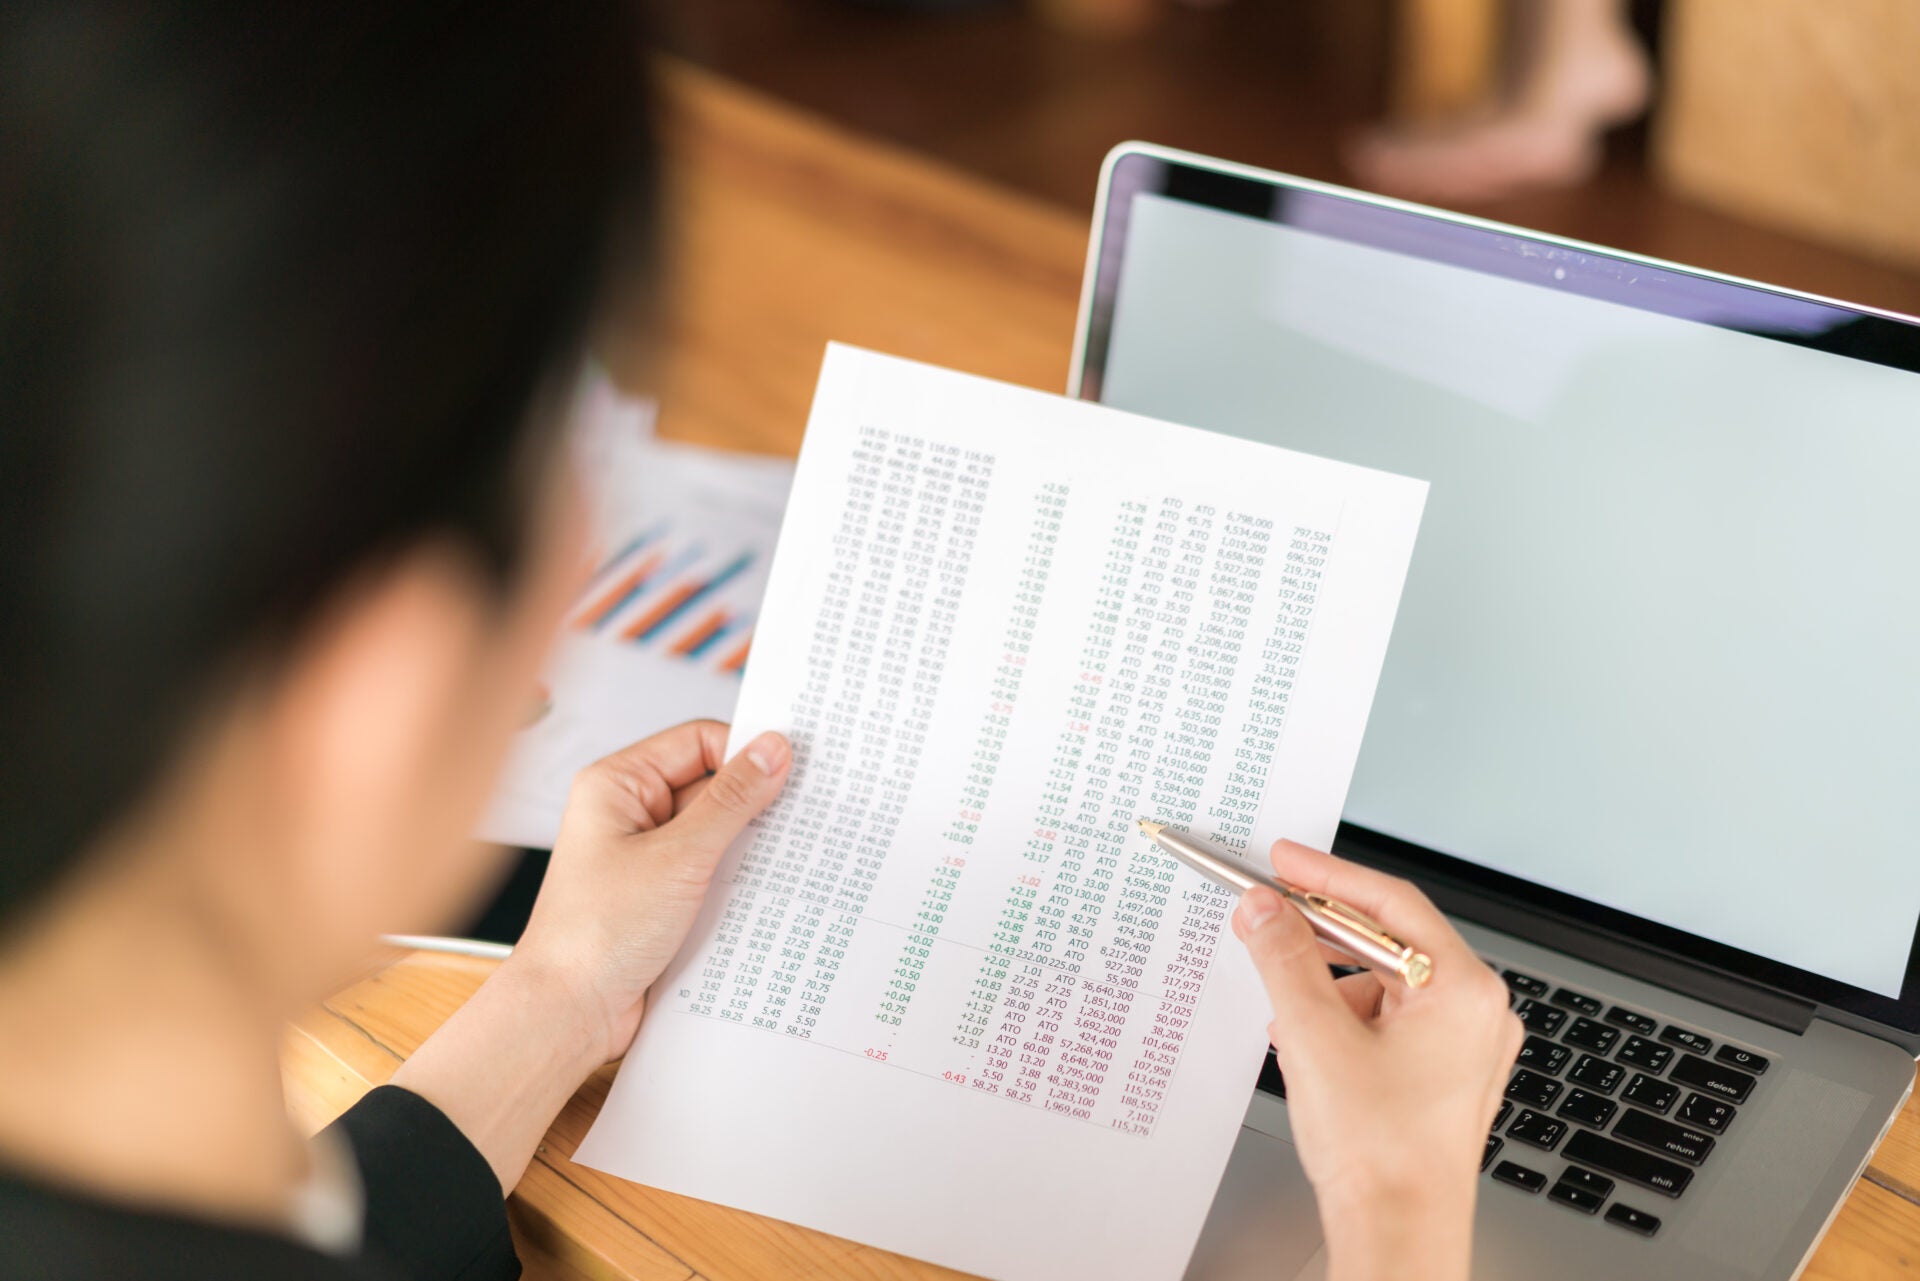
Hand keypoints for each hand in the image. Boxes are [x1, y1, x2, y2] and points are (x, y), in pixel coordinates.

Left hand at [510, 720, 790, 1062]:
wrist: (571, 1013)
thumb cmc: (596, 934)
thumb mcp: (678, 858)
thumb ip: (731, 801)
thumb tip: (771, 750)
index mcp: (618, 784)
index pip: (698, 740)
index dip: (745, 750)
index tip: (793, 767)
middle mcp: (631, 814)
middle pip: (712, 784)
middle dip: (754, 802)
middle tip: (802, 812)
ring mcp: (648, 856)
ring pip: (718, 831)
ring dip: (749, 845)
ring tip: (784, 857)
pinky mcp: (663, 895)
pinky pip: (713, 870)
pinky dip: (739, 878)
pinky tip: (766, 891)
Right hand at [1233, 841, 1519, 1280]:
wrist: (1397, 1233)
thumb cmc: (1382, 1153)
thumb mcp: (1314, 1035)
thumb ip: (1283, 958)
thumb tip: (1263, 908)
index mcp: (1465, 990)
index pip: (1391, 902)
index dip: (1328, 875)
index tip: (1283, 859)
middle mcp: (1477, 1012)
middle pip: (1387, 941)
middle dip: (1318, 936)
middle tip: (1265, 919)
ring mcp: (1463, 1046)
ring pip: (1382, 983)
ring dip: (1326, 985)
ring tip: (1284, 1010)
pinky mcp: (1441, 1075)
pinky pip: (1387, 1020)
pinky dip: (1342, 1019)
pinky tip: (1306, 1042)